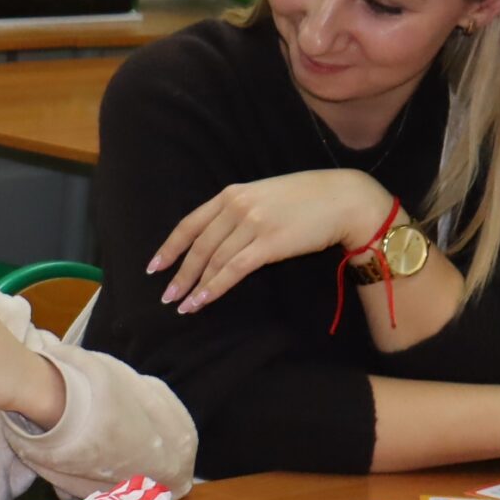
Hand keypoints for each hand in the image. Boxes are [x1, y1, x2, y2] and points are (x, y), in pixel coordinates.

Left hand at [149, 170, 393, 314]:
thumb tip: (218, 237)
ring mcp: (252, 224)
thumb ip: (239, 211)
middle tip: (166, 296)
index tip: (155, 267)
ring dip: (194, 286)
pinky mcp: (268, 243)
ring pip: (213, 261)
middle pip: (198, 246)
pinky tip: (202, 301)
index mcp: (232, 194)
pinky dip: (214, 288)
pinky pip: (233, 270)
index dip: (170, 248)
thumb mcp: (264, 196)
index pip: (190, 224)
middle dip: (179, 274)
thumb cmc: (308, 200)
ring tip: (182, 306)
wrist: (344, 200)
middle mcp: (237, 206)